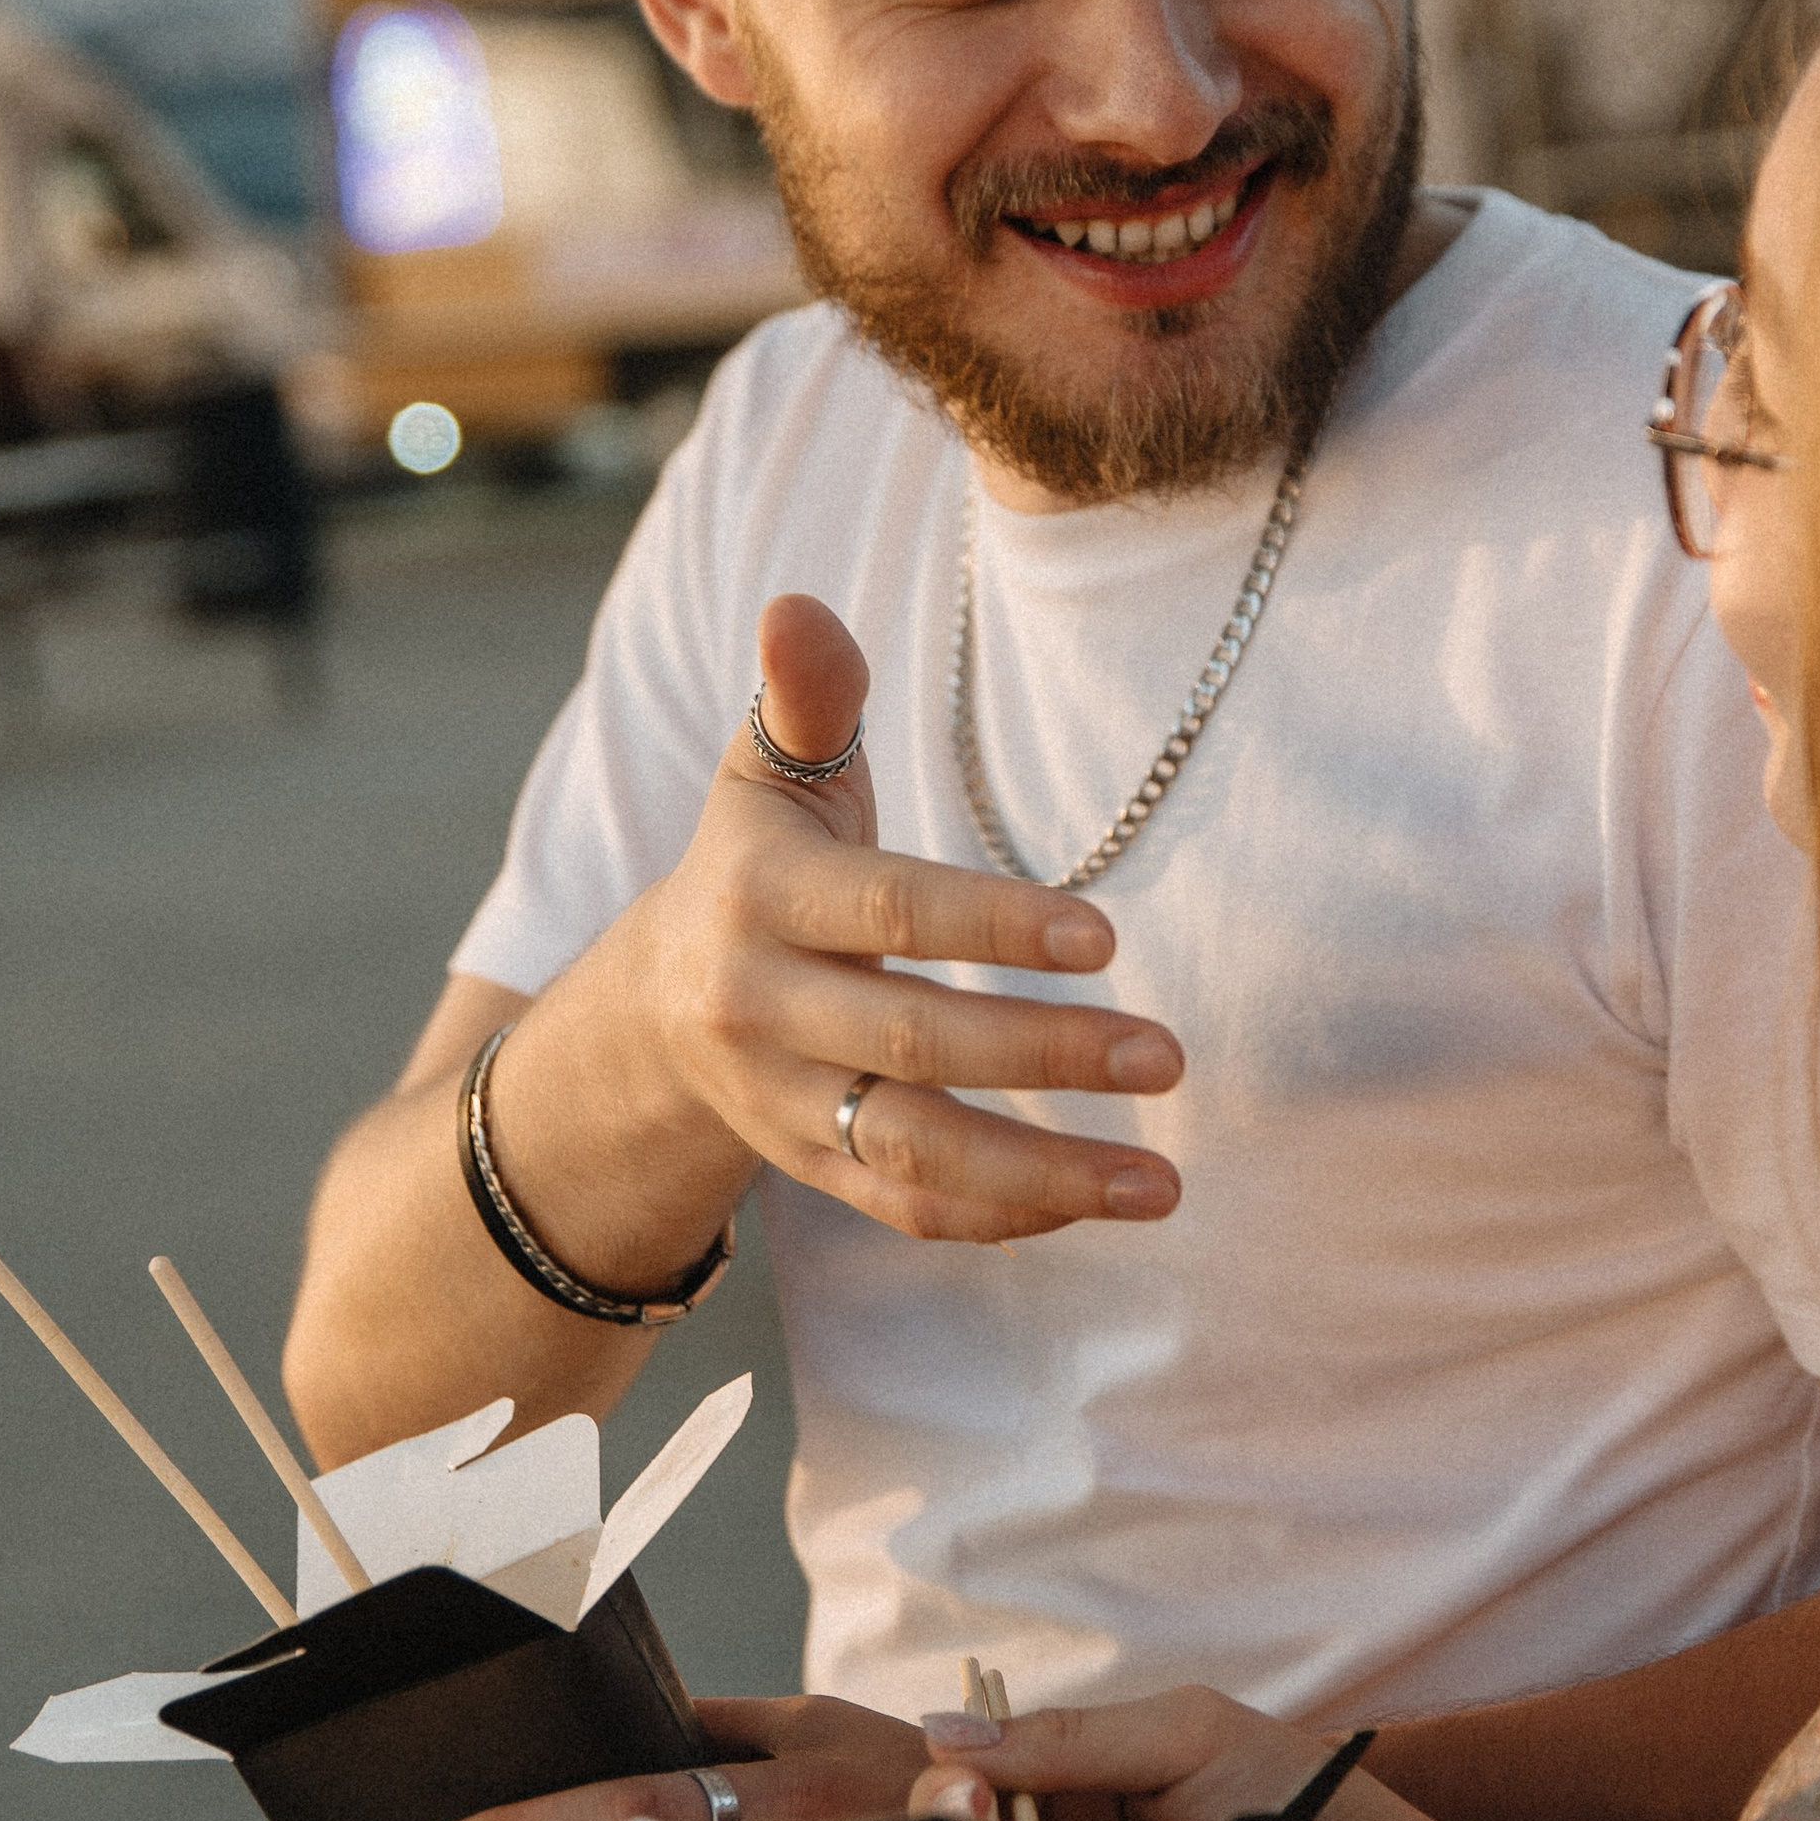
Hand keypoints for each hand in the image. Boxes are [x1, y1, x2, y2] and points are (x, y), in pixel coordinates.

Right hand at [486, 591, 1185, 1267]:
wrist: (654, 1007)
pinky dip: (999, 1216)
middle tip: (1165, 1055)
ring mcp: (780, 1103)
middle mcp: (760, 1010)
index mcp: (761, 898)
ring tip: (1164, 1183)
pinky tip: (1095, 1202)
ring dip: (1043, 1174)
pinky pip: (906, 1208)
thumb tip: (798, 604)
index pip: (889, 914)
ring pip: (915, 1153)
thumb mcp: (766, 775)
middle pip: (912, 1044)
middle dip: (1045, 1053)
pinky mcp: (807, 1168)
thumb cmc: (757, 861)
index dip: (993, 928)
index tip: (1105, 940)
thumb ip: (807, 697)